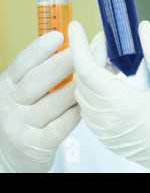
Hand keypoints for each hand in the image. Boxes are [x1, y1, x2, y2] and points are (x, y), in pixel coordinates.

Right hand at [0, 32, 79, 172]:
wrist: (11, 158)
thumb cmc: (25, 116)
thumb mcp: (25, 93)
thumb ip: (43, 74)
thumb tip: (76, 46)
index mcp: (7, 86)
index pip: (22, 64)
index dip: (40, 49)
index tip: (58, 35)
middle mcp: (10, 104)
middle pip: (37, 81)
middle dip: (62, 64)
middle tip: (83, 51)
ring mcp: (21, 126)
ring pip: (53, 103)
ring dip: (77, 89)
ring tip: (96, 76)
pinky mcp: (35, 145)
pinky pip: (61, 126)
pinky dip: (76, 114)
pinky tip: (88, 105)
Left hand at [70, 20, 149, 172]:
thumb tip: (143, 28)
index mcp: (123, 105)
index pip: (87, 69)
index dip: (79, 45)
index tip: (75, 27)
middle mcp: (107, 121)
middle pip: (83, 79)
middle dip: (90, 55)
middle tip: (107, 41)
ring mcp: (105, 132)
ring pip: (83, 95)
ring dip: (91, 74)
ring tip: (112, 63)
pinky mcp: (107, 139)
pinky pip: (89, 110)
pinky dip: (93, 91)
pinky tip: (111, 84)